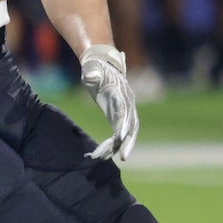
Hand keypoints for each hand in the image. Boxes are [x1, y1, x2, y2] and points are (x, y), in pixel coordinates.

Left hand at [78, 41, 137, 162]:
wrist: (102, 65)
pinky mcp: (119, 116)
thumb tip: (90, 76)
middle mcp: (127, 103)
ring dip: (119, 147)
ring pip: (127, 133)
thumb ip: (91, 72)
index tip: (120, 136)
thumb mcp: (92, 68)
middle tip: (123, 157)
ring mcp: (125, 111)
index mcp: (120, 92)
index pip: (124, 110)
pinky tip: (102, 154)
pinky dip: (112, 144)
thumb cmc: (95, 67)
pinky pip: (119, 133)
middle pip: (132, 125)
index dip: (123, 123)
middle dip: (128, 142)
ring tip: (104, 158)